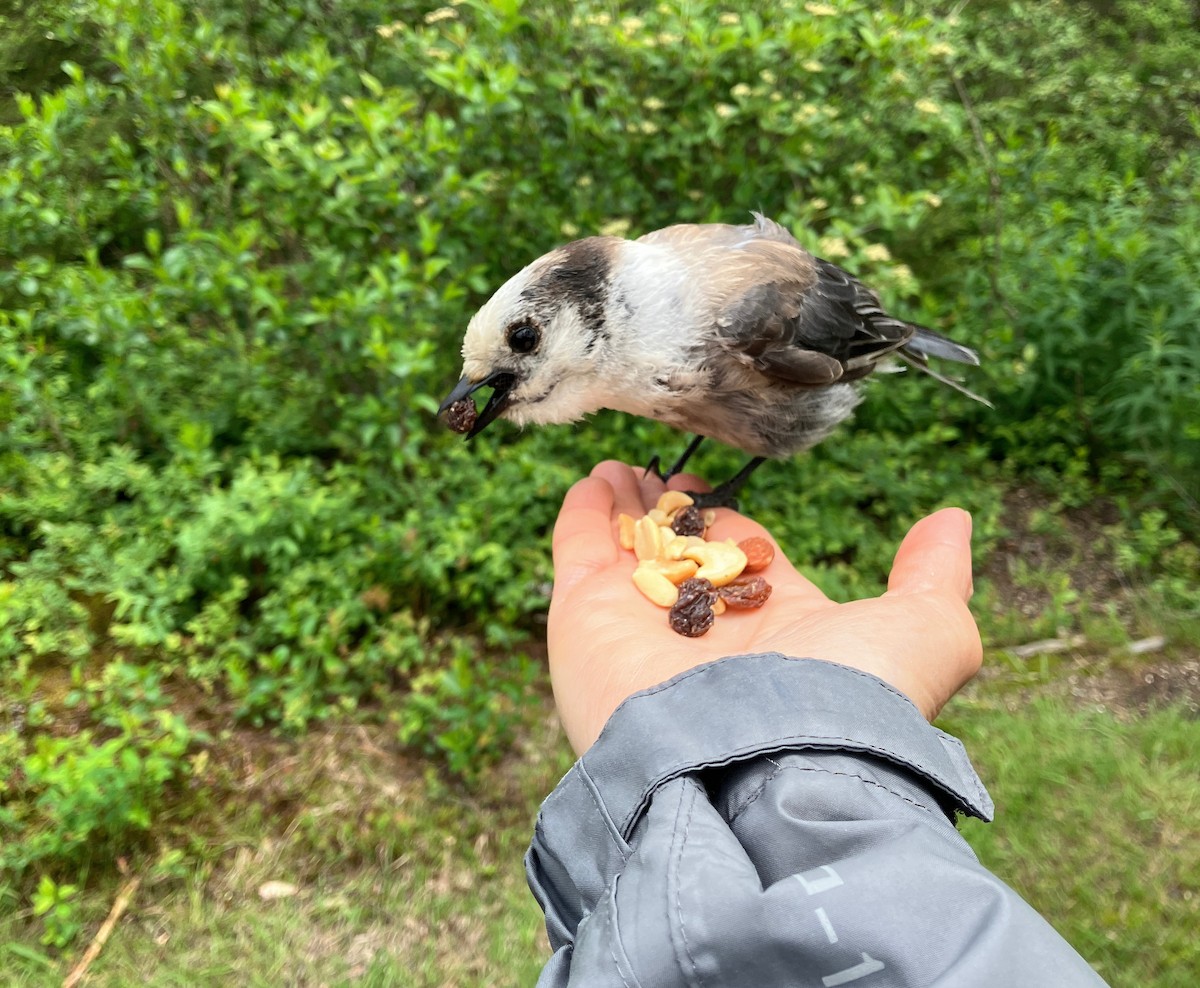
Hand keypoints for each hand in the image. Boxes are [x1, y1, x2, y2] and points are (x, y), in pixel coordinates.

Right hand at [548, 461, 982, 753]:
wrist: (756, 767)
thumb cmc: (844, 702)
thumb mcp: (922, 632)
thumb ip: (935, 578)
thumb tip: (954, 520)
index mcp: (776, 627)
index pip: (743, 559)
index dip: (730, 523)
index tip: (719, 492)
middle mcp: (705, 629)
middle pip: (682, 552)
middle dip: (672, 512)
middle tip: (661, 472)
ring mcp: (641, 622)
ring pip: (629, 547)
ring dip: (625, 504)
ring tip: (621, 467)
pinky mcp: (587, 618)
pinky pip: (579, 551)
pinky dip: (582, 514)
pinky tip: (593, 483)